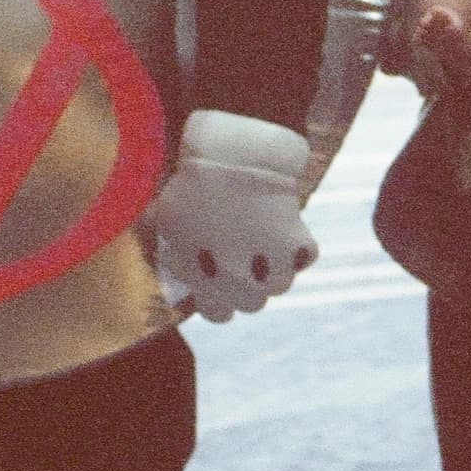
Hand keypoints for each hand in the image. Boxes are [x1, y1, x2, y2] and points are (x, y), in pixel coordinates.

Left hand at [148, 111, 315, 321]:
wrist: (232, 156)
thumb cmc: (193, 183)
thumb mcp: (166, 216)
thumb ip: (171, 248)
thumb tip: (170, 259)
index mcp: (202, 277)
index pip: (217, 314)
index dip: (220, 302)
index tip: (222, 286)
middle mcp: (235, 279)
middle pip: (252, 305)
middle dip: (249, 287)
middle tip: (246, 262)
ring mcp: (268, 266)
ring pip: (280, 286)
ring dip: (275, 270)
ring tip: (267, 243)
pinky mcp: (295, 246)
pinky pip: (304, 257)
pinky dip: (299, 246)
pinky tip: (288, 228)